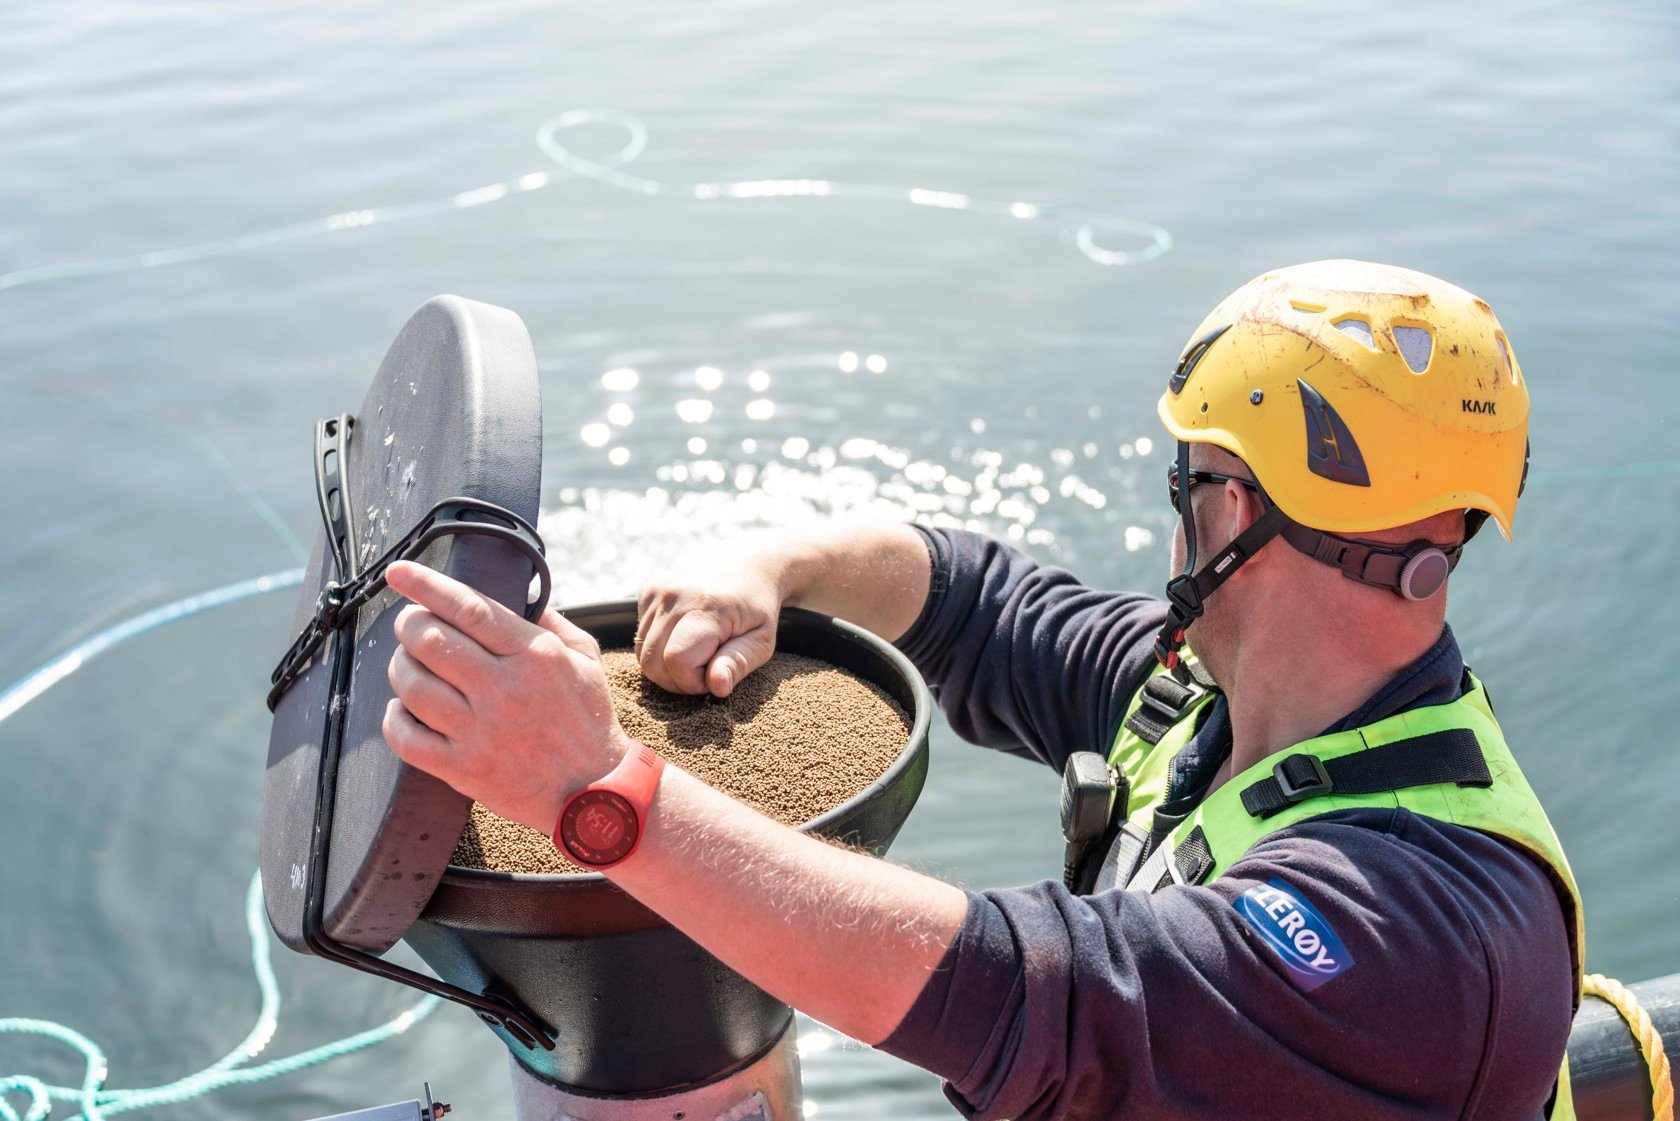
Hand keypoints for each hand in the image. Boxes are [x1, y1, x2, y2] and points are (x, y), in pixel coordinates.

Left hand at [381, 559, 633, 832]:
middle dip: (408, 624)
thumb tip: (515, 593)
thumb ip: (549, 622)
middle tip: (410, 625)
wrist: (595, 792)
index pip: (469, 608)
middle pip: (431, 640)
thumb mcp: (585, 659)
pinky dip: (394, 717)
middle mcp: (504, 689)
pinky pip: (405, 736)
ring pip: (412, 684)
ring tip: (409, 664)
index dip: (426, 585)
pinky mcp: (464, 768)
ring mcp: (481, 732)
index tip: (399, 572)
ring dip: (399, 666)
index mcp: (535, 656)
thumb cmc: (589, 721)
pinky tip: (404, 709)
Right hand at [636, 539, 788, 696]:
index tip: (716, 674)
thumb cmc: (759, 607)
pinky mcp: (648, 590)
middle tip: (706, 669)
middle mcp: (675, 594)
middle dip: (677, 680)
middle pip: (652, 664)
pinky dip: (660, 646)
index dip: (693, 681)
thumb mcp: (762, 640)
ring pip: (641, 654)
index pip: (678, 661)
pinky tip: (685, 633)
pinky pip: (641, 637)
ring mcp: (658, 590)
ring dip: (667, 665)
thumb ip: (738, 664)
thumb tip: (717, 687)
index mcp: (707, 606)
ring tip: (698, 652)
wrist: (749, 562)